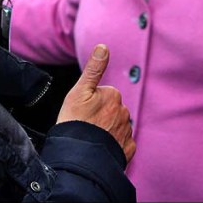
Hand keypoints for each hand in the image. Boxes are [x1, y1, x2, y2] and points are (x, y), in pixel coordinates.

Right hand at [57, 44, 135, 161]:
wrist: (79, 156)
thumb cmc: (75, 122)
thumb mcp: (79, 91)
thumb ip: (94, 69)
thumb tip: (103, 46)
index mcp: (113, 95)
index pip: (103, 94)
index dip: (90, 103)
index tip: (82, 112)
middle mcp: (124, 112)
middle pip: (111, 110)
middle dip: (100, 116)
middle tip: (86, 126)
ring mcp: (127, 132)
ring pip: (116, 126)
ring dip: (106, 131)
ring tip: (91, 138)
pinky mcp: (128, 150)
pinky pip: (121, 143)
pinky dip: (113, 145)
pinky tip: (101, 148)